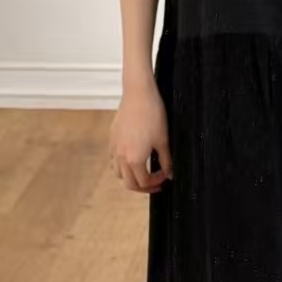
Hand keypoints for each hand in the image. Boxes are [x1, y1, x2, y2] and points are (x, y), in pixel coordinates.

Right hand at [110, 79, 171, 193]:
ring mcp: (114, 148)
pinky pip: (114, 159)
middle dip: (142, 187)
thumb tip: (169, 174)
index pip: (144, 182)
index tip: (164, 178)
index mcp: (134, 159)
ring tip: (143, 172)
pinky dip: (123, 164)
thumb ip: (166, 161)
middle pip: (129, 183)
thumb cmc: (152, 115)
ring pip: (119, 173)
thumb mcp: (163, 140)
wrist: (138, 94)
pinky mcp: (112, 139)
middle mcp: (121, 157)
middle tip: (154, 184)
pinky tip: (134, 157)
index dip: (156, 183)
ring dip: (131, 177)